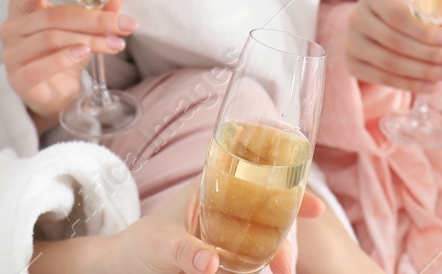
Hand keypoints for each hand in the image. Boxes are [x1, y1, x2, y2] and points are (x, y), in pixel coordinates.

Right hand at [0, 0, 137, 123]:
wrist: (51, 98)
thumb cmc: (62, 55)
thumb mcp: (82, 30)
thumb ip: (98, 10)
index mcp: (23, 8)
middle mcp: (12, 28)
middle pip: (56, 17)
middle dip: (95, 20)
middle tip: (126, 23)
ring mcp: (12, 54)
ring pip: (53, 39)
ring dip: (90, 41)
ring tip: (116, 43)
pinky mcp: (18, 79)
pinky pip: (43, 65)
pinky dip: (66, 58)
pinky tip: (85, 53)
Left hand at [100, 182, 325, 273]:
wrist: (125, 266)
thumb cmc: (141, 244)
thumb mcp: (160, 245)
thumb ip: (184, 251)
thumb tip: (211, 264)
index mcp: (210, 186)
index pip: (256, 177)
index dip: (290, 187)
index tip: (316, 209)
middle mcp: (225, 204)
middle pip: (271, 209)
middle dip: (288, 232)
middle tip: (288, 264)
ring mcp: (228, 230)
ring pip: (267, 234)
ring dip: (281, 250)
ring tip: (283, 271)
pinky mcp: (227, 254)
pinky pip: (255, 254)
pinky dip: (269, 260)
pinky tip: (276, 270)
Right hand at [344, 0, 441, 90]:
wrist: (373, 30)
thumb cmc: (402, 17)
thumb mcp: (414, 9)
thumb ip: (430, 18)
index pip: (398, 16)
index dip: (423, 32)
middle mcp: (356, 17)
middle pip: (395, 41)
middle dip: (429, 54)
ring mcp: (351, 42)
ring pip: (390, 62)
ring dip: (423, 72)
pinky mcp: (351, 64)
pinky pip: (384, 78)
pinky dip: (410, 84)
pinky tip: (431, 86)